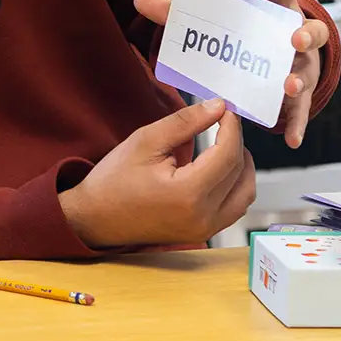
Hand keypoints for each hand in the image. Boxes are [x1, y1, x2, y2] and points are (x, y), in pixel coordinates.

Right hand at [58, 98, 256, 248]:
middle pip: (238, 171)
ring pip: (245, 192)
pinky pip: (235, 208)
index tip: (225, 109)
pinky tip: (220, 168)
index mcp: (188, 193)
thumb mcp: (146, 140)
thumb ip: (185, 122)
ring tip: (225, 144)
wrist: (95, 218)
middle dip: (237, 141)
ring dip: (242, 165)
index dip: (231, 127)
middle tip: (223, 121)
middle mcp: (203, 216)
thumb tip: (218, 107)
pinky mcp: (203, 233)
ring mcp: (205, 229)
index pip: (227, 154)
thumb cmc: (114, 179)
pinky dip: (236, 185)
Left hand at [133, 0, 331, 148]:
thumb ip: (178, 11)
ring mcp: (300, 66)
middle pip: (310, 31)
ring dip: (299, 79)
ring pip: (307, 71)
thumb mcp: (215, 18)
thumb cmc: (243, 30)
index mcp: (274, 10)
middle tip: (293, 39)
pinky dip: (298, 123)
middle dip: (304, 34)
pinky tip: (291, 139)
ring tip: (288, 86)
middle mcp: (294, 36)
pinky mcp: (299, 94)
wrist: (269, 55)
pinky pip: (301, 110)